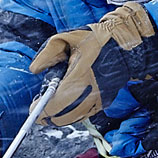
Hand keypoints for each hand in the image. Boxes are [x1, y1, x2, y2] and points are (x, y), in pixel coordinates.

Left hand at [27, 3, 157, 126]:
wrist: (124, 45)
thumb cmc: (95, 40)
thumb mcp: (66, 38)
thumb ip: (47, 54)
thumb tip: (34, 69)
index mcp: (78, 77)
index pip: (55, 104)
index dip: (41, 110)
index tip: (33, 108)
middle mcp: (89, 92)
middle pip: (62, 117)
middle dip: (47, 116)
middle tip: (38, 110)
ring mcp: (98, 99)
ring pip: (73, 119)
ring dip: (58, 118)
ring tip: (49, 109)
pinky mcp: (104, 102)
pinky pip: (83, 115)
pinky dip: (71, 115)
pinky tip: (64, 107)